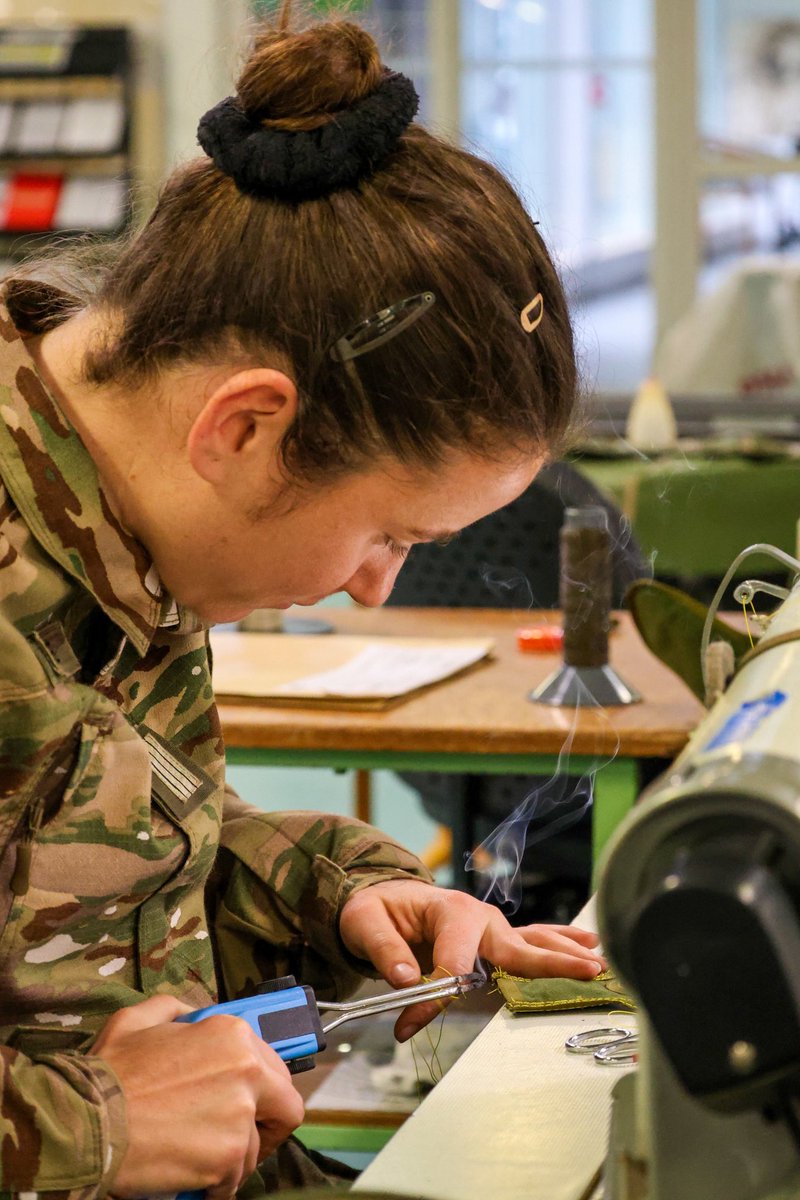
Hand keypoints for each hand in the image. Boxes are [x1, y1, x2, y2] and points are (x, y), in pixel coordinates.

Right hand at [92, 995, 303, 1199]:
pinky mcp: (227, 1158)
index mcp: (232, 1036)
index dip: (264, 1090)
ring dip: (231, 1158)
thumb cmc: (109, 1073)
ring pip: (254, 1149)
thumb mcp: (139, 1020)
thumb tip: (194, 1017)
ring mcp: (240, 1116)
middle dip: (266, 1127)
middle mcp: (247, 1071)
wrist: (86, 1123)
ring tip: (199, 1157)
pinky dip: (214, 1185)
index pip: (276, 1067)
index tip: (252, 1104)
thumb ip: (177, 1011)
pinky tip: (191, 1176)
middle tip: (240, 1140)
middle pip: (287, 1108)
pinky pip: (233, 1181)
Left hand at [339, 880, 605, 1040]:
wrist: (386, 899)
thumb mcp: (365, 922)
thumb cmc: (377, 909)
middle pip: (516, 946)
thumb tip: (407, 979)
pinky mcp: (496, 941)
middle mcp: (479, 918)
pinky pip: (532, 943)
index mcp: (449, 910)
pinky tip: (592, 947)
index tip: (407, 1024)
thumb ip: (384, 950)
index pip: (452, 963)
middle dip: (549, 961)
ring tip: (599, 963)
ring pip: (533, 943)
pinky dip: (561, 946)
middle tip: (585, 971)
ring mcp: (492, 930)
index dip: (433, 997)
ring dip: (566, 955)